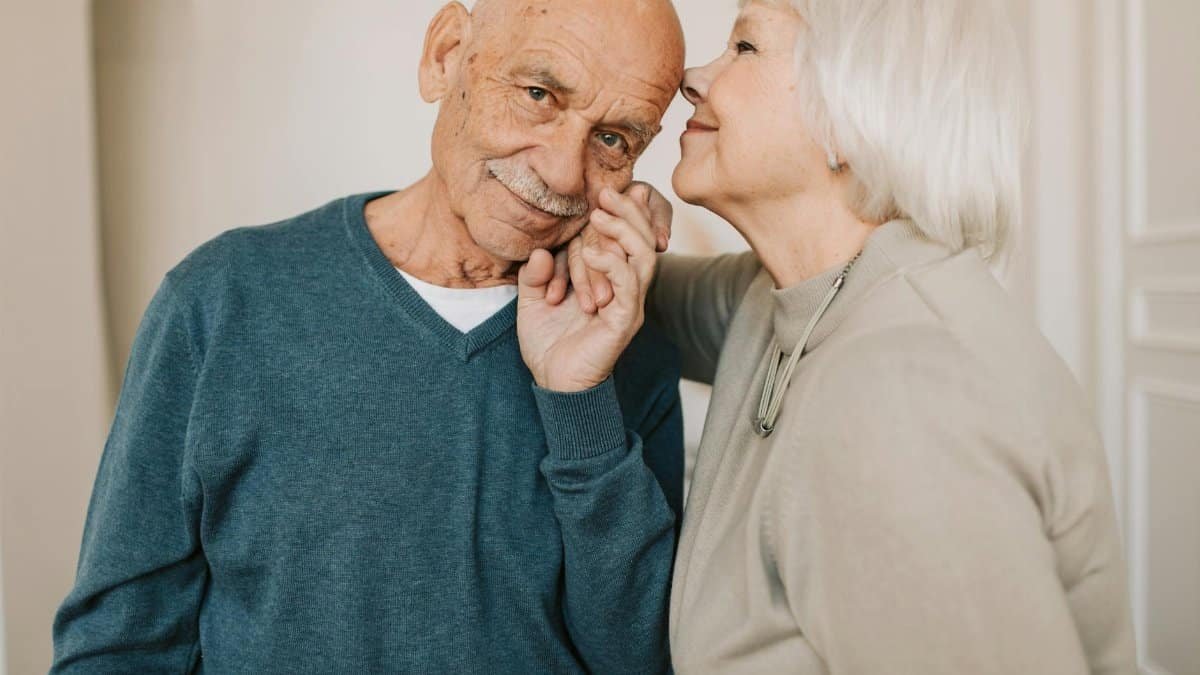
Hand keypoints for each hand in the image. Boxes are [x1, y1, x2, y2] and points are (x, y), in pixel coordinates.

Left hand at [517, 188, 658, 391]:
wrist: (554, 384)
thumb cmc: (549, 344)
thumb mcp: (532, 301)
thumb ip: (535, 274)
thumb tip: (538, 250)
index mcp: (610, 280)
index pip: (627, 237)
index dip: (622, 211)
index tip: (600, 189)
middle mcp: (626, 289)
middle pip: (644, 240)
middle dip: (628, 212)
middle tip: (605, 193)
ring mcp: (627, 304)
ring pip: (643, 257)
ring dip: (624, 231)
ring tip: (599, 216)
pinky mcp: (623, 321)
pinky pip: (628, 285)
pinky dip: (613, 264)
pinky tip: (593, 253)